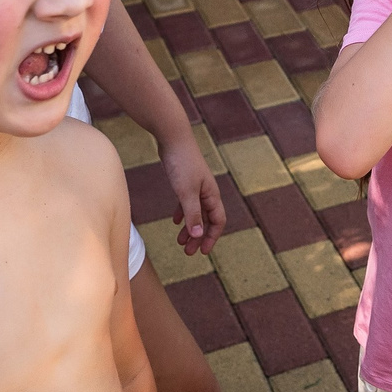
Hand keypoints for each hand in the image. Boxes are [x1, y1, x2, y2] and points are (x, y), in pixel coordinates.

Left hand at [162, 132, 225, 252]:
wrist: (173, 138)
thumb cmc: (181, 164)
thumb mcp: (186, 192)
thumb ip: (192, 214)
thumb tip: (198, 236)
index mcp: (212, 195)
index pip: (217, 221)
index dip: (211, 238)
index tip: (201, 252)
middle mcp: (207, 192)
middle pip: (207, 220)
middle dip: (198, 237)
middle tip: (188, 252)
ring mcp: (196, 186)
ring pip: (196, 213)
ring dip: (190, 228)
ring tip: (179, 241)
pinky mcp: (185, 181)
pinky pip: (188, 203)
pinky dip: (183, 214)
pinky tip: (175, 220)